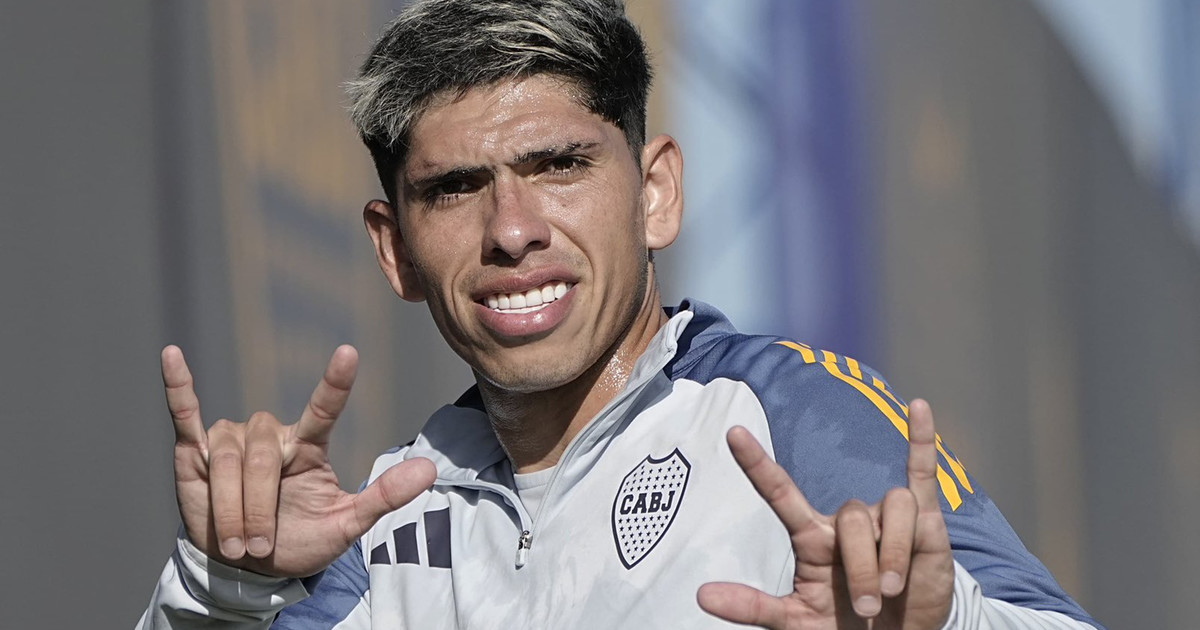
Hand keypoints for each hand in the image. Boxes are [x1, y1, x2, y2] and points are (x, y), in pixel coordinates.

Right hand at [162, 344, 435, 577]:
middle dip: (259, 506)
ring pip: (227, 459)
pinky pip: (185, 412)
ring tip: (235, 542)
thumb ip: (384, 497)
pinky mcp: (194, 450)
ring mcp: (232, 439)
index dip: (335, 383)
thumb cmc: (300, 540)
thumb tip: (429, 471)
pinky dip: (178, 386)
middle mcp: (272, 435)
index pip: (324, 409)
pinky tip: (172, 354)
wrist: (249, 568)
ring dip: (229, 506)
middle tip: (259, 546)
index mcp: (308, 446)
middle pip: (263, 455)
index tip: (349, 353)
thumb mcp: (346, 526)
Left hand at [698, 399, 953, 628]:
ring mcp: (885, 518)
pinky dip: (922, 441)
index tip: (734, 433)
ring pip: (893, 508)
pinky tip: (919, 407)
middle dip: (861, 567)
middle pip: (851, 519)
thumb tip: (704, 596)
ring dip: (894, 554)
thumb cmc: (843, 627)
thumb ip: (754, 606)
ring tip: (894, 590)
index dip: (758, 465)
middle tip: (866, 608)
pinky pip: (922, 474)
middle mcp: (847, 522)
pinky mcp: (926, 521)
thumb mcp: (797, 622)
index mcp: (813, 539)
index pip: (781, 493)